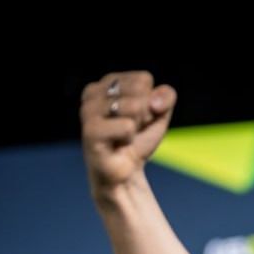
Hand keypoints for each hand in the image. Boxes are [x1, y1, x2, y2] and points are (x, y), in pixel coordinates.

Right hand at [80, 71, 177, 196]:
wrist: (126, 173)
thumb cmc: (139, 139)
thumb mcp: (159, 113)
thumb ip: (165, 96)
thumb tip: (154, 102)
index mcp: (108, 81)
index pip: (144, 79)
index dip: (150, 101)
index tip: (139, 117)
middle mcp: (93, 91)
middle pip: (139, 89)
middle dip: (145, 113)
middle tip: (131, 128)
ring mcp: (88, 110)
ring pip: (135, 106)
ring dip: (137, 126)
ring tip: (124, 136)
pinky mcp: (90, 131)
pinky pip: (127, 126)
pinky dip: (130, 138)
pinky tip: (117, 144)